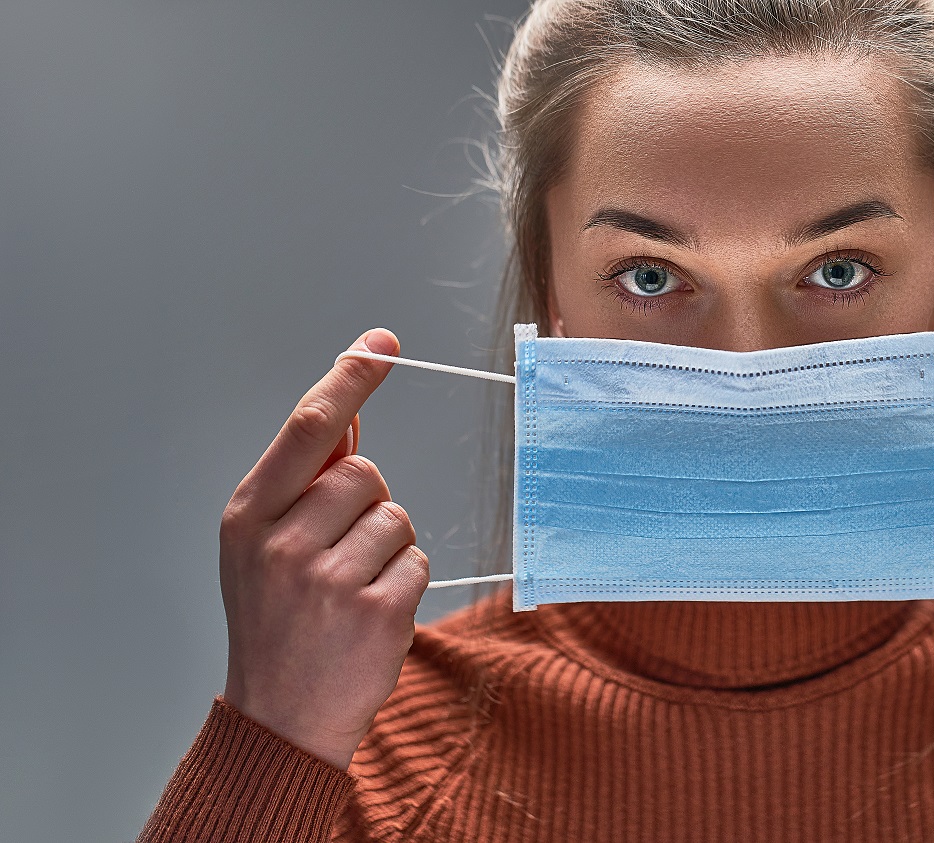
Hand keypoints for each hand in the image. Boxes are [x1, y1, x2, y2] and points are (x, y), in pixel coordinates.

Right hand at [219, 329, 428, 769]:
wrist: (279, 717)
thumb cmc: (277, 622)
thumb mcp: (265, 546)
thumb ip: (305, 482)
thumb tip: (348, 415)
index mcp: (248, 516)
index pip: (309, 427)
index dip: (349, 379)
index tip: (381, 344)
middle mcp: (282, 542)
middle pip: (366, 474)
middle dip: (366, 507)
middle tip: (337, 557)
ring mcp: (328, 578)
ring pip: (396, 516)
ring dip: (387, 549)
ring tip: (350, 591)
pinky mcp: (376, 609)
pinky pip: (418, 561)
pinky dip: (404, 584)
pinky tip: (369, 616)